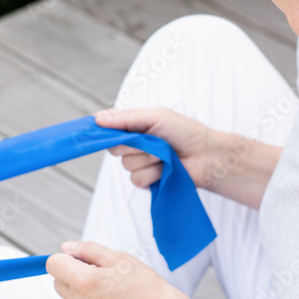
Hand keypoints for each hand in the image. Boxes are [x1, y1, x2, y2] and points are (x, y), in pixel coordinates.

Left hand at [46, 240, 183, 298]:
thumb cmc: (147, 287)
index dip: (65, 259)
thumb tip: (67, 248)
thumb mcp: (119, 258)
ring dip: (86, 296)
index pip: (52, 265)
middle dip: (72, 276)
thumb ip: (88, 250)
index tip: (77, 260)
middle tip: (98, 275)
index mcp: (84, 281)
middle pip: (59, 284)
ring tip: (113, 295)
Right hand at [95, 107, 214, 189]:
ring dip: (148, 160)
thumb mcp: (156, 117)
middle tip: (153, 141)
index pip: (108, 129)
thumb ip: (126, 119)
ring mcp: (140, 164)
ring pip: (127, 165)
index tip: (91, 130)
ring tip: (165, 155)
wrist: (207, 157)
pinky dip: (153, 174)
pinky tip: (166, 169)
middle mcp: (134, 146)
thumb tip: (98, 119)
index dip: (100, 130)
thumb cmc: (186, 132)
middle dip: (133, 144)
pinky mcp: (147, 181)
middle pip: (114, 148)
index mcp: (134, 127)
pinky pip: (137, 179)